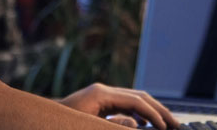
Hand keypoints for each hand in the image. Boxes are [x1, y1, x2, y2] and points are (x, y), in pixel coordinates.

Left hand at [60, 83, 179, 129]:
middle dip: (159, 110)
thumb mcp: (88, 127)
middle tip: (176, 124)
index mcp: (101, 94)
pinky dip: (138, 113)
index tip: (166, 127)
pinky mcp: (99, 102)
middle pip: (139, 96)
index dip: (154, 114)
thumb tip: (137, 124)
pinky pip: (125, 104)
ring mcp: (101, 95)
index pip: (136, 101)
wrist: (40, 122)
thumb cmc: (61, 125)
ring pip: (134, 99)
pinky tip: (145, 125)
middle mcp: (103, 90)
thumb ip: (114, 126)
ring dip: (151, 111)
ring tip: (166, 125)